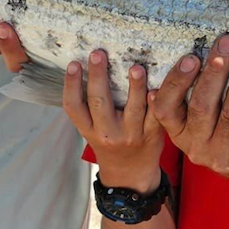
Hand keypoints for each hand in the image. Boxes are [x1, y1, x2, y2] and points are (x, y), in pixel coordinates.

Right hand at [63, 49, 163, 192]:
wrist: (131, 174)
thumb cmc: (111, 143)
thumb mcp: (93, 130)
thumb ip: (92, 107)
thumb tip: (91, 66)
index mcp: (88, 130)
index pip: (73, 107)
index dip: (71, 85)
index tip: (74, 64)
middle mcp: (107, 132)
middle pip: (99, 102)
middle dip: (98, 76)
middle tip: (98, 54)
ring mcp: (130, 134)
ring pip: (132, 107)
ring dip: (134, 86)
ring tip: (135, 67)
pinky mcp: (152, 134)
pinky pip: (155, 116)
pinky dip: (156, 102)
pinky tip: (157, 87)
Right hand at [150, 35, 228, 196]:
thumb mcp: (212, 117)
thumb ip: (201, 92)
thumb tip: (196, 51)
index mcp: (181, 133)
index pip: (165, 108)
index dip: (176, 82)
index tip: (192, 57)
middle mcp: (197, 147)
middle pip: (202, 105)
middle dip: (216, 70)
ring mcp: (223, 157)